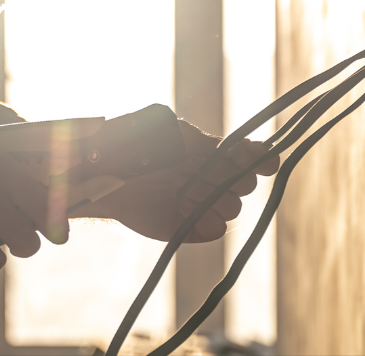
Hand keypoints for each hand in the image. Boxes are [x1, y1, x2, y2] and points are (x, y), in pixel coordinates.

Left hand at [74, 120, 278, 241]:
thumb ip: (209, 144)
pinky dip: (206, 221)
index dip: (260, 161)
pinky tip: (183, 208)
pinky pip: (215, 230)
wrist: (100, 174)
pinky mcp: (186, 227)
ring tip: (181, 188)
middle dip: (228, 179)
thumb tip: (247, 152)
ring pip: (232, 208)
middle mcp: (210, 180)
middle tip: (197, 172)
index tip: (264, 162)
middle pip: (246, 186)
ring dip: (212, 198)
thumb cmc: (135, 146)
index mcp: (210, 154)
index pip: (251, 159)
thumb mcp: (175, 135)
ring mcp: (200, 204)